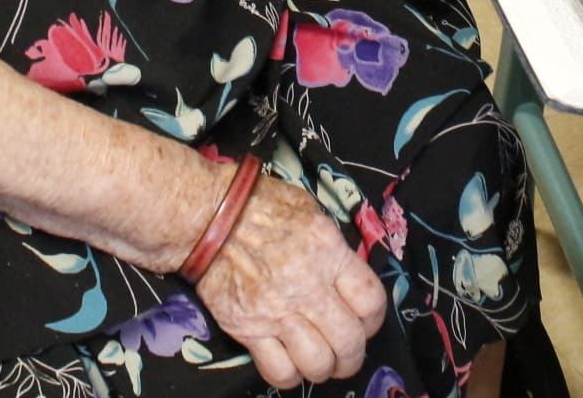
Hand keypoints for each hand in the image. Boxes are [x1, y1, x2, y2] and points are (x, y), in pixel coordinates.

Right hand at [193, 175, 387, 388]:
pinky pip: (279, 371)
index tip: (366, 322)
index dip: (374, 320)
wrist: (207, 216)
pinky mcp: (247, 330)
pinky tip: (291, 365)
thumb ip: (333, 246)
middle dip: (353, 356)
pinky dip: (290, 376)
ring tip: (320, 362)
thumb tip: (348, 272)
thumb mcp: (310, 211)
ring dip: (324, 369)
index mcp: (328, 253)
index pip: (371, 301)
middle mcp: (308, 287)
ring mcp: (277, 312)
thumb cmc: (260, 205)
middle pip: (349, 341)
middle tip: (347, 354)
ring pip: (318, 363)